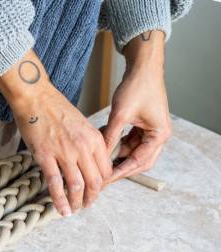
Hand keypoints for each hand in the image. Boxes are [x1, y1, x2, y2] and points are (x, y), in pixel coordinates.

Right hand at [0, 50, 110, 215]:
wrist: (36, 98)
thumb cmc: (56, 109)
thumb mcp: (82, 125)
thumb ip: (88, 144)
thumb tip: (88, 164)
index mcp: (95, 139)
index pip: (106, 170)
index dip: (102, 185)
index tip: (95, 191)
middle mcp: (83, 148)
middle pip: (94, 181)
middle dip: (92, 197)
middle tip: (87, 205)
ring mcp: (64, 153)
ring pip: (76, 185)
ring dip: (77, 202)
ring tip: (74, 210)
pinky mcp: (46, 156)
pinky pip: (55, 183)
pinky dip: (59, 199)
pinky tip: (61, 209)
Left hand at [103, 30, 171, 182]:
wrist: (143, 67)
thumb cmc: (137, 87)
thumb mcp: (120, 115)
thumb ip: (110, 137)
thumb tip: (98, 157)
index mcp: (159, 135)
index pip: (138, 162)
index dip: (119, 172)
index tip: (104, 180)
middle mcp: (159, 136)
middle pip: (138, 161)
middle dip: (119, 168)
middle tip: (101, 175)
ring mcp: (152, 131)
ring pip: (132, 152)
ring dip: (115, 154)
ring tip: (97, 157)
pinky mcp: (143, 125)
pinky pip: (129, 141)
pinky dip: (116, 143)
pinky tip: (103, 142)